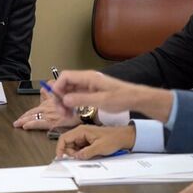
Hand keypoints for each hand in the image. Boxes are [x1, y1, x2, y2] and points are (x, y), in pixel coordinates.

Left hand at [12, 89, 76, 129]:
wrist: (84, 111)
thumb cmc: (76, 105)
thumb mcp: (64, 94)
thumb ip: (56, 90)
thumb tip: (47, 83)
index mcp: (50, 102)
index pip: (36, 107)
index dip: (28, 112)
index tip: (23, 115)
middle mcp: (47, 108)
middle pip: (32, 112)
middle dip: (23, 117)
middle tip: (16, 122)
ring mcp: (48, 115)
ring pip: (33, 118)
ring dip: (24, 121)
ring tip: (18, 124)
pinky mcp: (51, 122)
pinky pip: (38, 123)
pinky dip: (31, 125)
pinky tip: (25, 127)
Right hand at [51, 70, 172, 120]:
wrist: (134, 98)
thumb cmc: (121, 98)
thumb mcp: (101, 100)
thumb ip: (82, 99)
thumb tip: (65, 99)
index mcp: (88, 77)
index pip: (65, 76)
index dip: (57, 87)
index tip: (58, 101)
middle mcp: (86, 79)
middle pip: (65, 84)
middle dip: (60, 98)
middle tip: (62, 113)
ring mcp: (88, 85)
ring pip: (69, 91)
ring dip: (65, 103)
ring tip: (67, 116)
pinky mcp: (91, 91)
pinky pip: (76, 96)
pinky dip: (72, 104)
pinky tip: (74, 113)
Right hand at [55, 124, 134, 158]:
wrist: (123, 137)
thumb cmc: (113, 139)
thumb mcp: (99, 148)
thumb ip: (86, 153)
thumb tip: (76, 157)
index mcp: (81, 130)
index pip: (64, 138)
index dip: (60, 148)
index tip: (60, 157)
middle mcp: (80, 132)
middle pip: (67, 143)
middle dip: (70, 152)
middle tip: (80, 157)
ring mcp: (83, 136)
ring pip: (73, 147)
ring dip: (77, 153)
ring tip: (88, 154)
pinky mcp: (87, 140)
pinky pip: (79, 148)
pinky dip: (81, 153)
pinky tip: (90, 154)